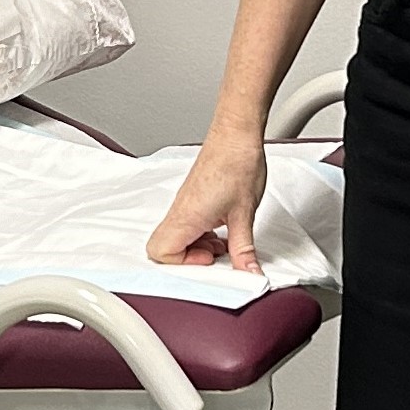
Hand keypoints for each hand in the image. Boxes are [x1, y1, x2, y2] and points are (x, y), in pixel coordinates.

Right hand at [147, 132, 266, 272]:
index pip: (160, 252)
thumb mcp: (245, 214)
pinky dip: (202, 234)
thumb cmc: (237, 164)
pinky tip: (224, 229)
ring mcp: (184, 204)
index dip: (184, 263)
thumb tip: (250, 274)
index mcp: (187, 216)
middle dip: (189, 258)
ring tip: (224, 242)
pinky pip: (187, 225)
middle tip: (217, 255)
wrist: (237, 134)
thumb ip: (244, 249)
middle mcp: (180, 211)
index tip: (211, 260)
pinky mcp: (193, 198)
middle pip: (164, 247)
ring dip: (198, 246)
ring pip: (177, 237)